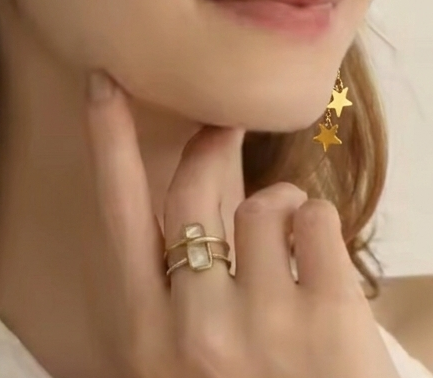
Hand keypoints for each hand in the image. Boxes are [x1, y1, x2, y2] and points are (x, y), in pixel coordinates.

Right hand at [84, 69, 401, 377]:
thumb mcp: (185, 355)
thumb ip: (180, 271)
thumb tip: (199, 166)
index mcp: (145, 338)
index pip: (118, 215)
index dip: (108, 142)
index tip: (103, 82)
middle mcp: (192, 329)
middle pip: (194, 186)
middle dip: (213, 142)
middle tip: (227, 128)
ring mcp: (261, 328)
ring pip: (266, 203)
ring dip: (283, 208)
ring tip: (293, 253)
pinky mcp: (330, 325)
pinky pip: (319, 219)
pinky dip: (323, 227)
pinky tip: (326, 270)